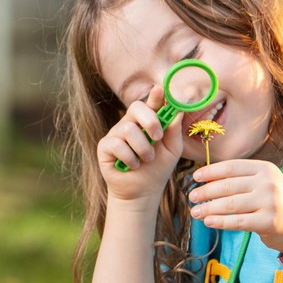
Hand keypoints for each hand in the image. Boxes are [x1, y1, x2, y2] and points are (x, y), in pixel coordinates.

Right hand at [97, 85, 182, 200]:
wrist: (143, 192)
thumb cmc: (157, 169)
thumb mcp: (172, 150)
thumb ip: (175, 131)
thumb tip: (177, 111)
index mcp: (147, 121)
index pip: (151, 103)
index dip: (155, 96)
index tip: (160, 90)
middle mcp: (130, 124)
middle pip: (136, 107)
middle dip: (150, 120)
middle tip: (158, 137)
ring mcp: (116, 134)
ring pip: (128, 128)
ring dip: (142, 147)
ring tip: (146, 159)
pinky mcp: (105, 147)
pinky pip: (117, 144)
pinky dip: (129, 157)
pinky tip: (133, 165)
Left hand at [189, 160, 282, 252]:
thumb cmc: (278, 206)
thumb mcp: (265, 186)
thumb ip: (242, 181)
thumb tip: (208, 181)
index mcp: (266, 169)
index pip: (232, 167)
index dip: (211, 171)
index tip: (195, 177)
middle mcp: (268, 182)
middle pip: (228, 185)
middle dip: (206, 191)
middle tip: (192, 197)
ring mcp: (269, 202)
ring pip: (230, 204)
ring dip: (208, 208)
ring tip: (195, 212)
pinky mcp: (268, 222)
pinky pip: (237, 222)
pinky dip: (220, 222)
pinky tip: (208, 221)